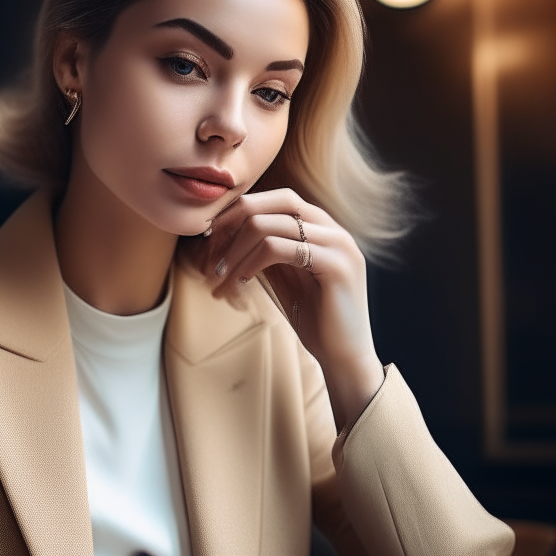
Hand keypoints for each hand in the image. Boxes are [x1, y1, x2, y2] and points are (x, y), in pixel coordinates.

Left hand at [200, 189, 383, 430]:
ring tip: (218, 280)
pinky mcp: (335, 265)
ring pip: (267, 225)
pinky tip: (239, 284)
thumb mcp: (286, 275)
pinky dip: (249, 263)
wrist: (345, 356)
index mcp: (323, 227)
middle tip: (210, 255)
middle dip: (232, 225)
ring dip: (233, 253)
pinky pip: (277, 248)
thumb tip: (228, 232)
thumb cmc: (315, 318)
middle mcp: (333, 229)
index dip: (239, 214)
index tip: (211, 240)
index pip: (276, 199)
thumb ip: (268, 249)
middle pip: (272, 202)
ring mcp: (337, 244)